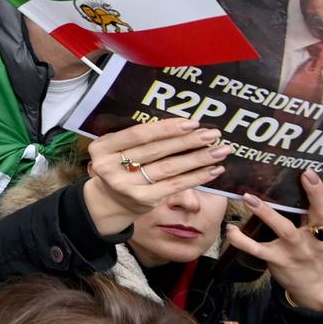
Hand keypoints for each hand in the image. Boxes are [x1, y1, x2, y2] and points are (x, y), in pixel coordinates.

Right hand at [81, 117, 229, 236]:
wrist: (110, 200)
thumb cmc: (119, 165)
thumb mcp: (116, 148)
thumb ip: (137, 138)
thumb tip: (181, 124)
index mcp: (102, 148)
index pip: (138, 135)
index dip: (165, 128)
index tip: (192, 123)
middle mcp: (110, 167)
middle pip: (156, 151)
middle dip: (187, 141)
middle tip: (212, 134)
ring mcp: (127, 186)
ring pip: (168, 168)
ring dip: (198, 159)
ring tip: (219, 150)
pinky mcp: (143, 200)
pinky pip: (175, 185)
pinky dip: (196, 177)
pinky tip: (213, 169)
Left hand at [226, 171, 322, 311]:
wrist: (312, 284)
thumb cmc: (312, 249)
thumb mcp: (318, 231)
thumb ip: (309, 212)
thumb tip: (291, 181)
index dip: (319, 191)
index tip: (309, 172)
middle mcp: (313, 238)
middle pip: (315, 216)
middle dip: (309, 196)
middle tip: (297, 176)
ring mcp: (295, 250)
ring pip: (283, 230)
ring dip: (266, 213)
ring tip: (248, 197)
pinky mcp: (277, 260)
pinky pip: (258, 250)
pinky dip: (242, 240)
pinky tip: (231, 229)